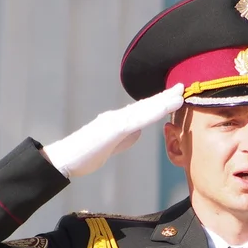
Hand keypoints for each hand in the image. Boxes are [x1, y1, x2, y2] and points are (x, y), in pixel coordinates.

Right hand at [43, 83, 183, 177]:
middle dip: (166, 96)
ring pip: (144, 109)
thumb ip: (124, 138)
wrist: (63, 160)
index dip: (161, 103)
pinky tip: (165, 107)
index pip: (144, 111)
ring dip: (163, 100)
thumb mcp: (111, 146)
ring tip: (179, 93)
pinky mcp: (112, 128)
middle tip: (183, 86)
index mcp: (118, 122)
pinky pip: (136, 119)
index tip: (177, 96)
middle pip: (146, 105)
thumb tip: (138, 132)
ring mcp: (114, 121)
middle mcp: (117, 117)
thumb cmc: (85, 155)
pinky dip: (152, 111)